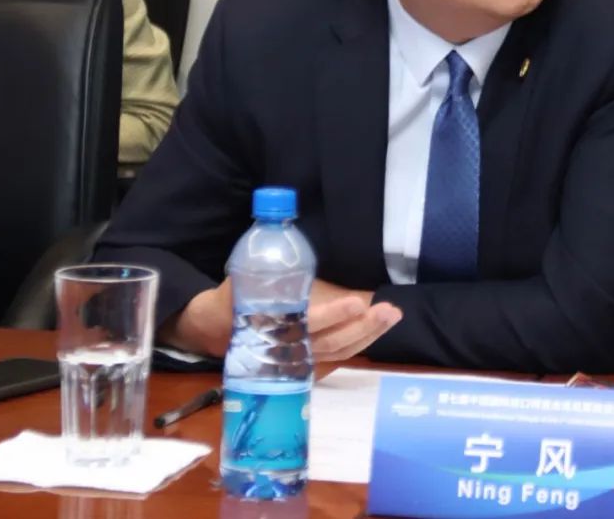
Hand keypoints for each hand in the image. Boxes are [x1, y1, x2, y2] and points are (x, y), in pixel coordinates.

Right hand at [158, 277, 401, 360]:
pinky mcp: (311, 361)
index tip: (358, 302)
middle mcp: (291, 347)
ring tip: (393, 314)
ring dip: (369, 334)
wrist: (220, 324)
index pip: (309, 323)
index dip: (334, 314)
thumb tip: (316, 252)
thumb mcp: (259, 277)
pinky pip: (340, 356)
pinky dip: (361, 342)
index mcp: (275, 324)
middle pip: (333, 342)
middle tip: (389, 309)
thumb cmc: (245, 293)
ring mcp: (303, 359)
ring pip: (340, 351)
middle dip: (363, 326)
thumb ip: (286, 272)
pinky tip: (381, 327)